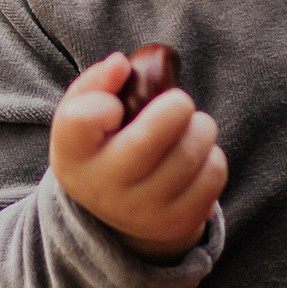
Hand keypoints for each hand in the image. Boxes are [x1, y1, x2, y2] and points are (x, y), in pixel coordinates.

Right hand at [50, 52, 227, 261]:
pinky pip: (213, 175)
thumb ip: (96, 83)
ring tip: (192, 127)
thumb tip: (120, 64)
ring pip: (191, 153)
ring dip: (202, 128)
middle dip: (178, 106)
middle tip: (179, 104)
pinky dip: (212, 157)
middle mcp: (103, 189)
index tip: (116, 106)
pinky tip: (197, 158)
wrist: (119, 208)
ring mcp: (141, 211)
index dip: (105, 101)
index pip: (83, 119)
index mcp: (73, 155)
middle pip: (150, 137)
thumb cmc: (103, 144)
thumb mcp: (84, 116)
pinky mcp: (177, 222)